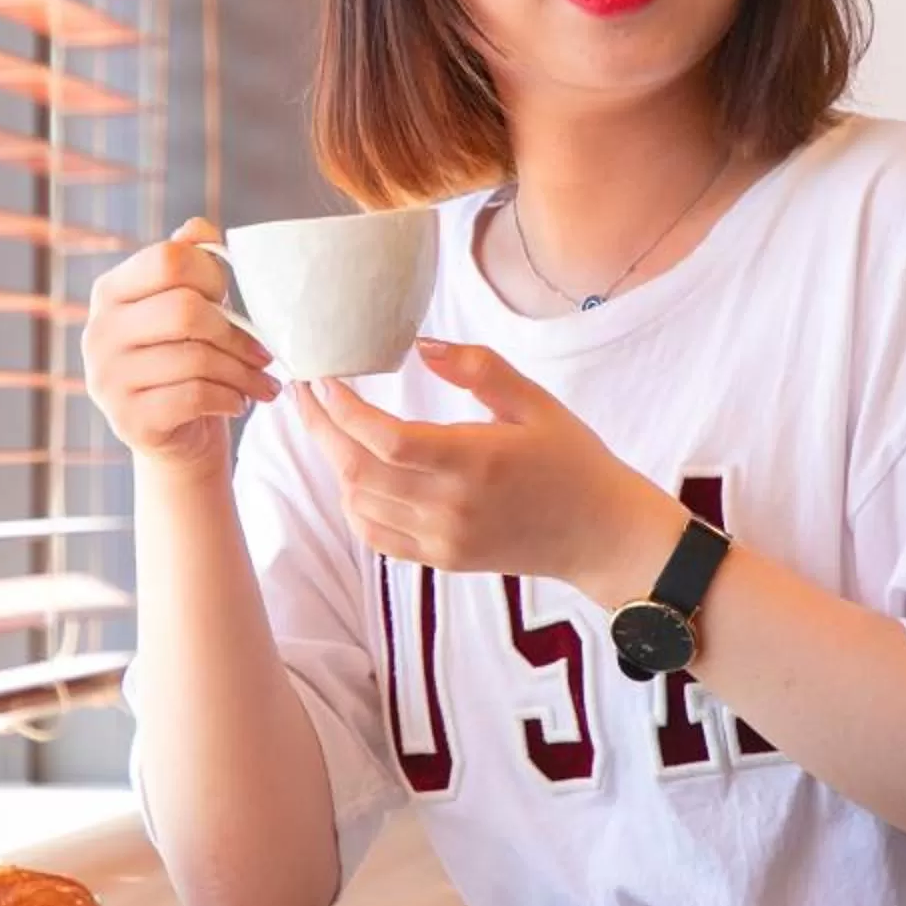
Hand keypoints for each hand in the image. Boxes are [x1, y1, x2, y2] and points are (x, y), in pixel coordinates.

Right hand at [83, 220, 281, 477]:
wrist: (174, 436)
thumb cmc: (186, 359)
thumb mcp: (190, 306)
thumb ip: (192, 264)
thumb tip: (200, 228)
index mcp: (110, 291)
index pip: (167, 259)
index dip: (212, 274)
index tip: (232, 299)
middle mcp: (98, 332)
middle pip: (184, 309)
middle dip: (235, 331)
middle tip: (263, 351)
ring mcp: (107, 378)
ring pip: (195, 358)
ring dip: (242, 372)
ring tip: (263, 381)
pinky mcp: (127, 419)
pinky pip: (194, 396)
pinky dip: (229, 398)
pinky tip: (239, 402)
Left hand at [295, 340, 689, 606]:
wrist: (599, 534)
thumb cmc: (572, 462)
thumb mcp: (535, 401)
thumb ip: (479, 369)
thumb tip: (422, 346)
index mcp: (474, 461)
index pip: (385, 439)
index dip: (343, 410)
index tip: (324, 378)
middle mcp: (451, 506)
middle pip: (358, 471)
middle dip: (320, 429)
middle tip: (306, 393)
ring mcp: (443, 539)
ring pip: (360, 504)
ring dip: (334, 463)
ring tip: (327, 424)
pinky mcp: (441, 559)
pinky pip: (376, 537)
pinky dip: (353, 504)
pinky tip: (352, 474)